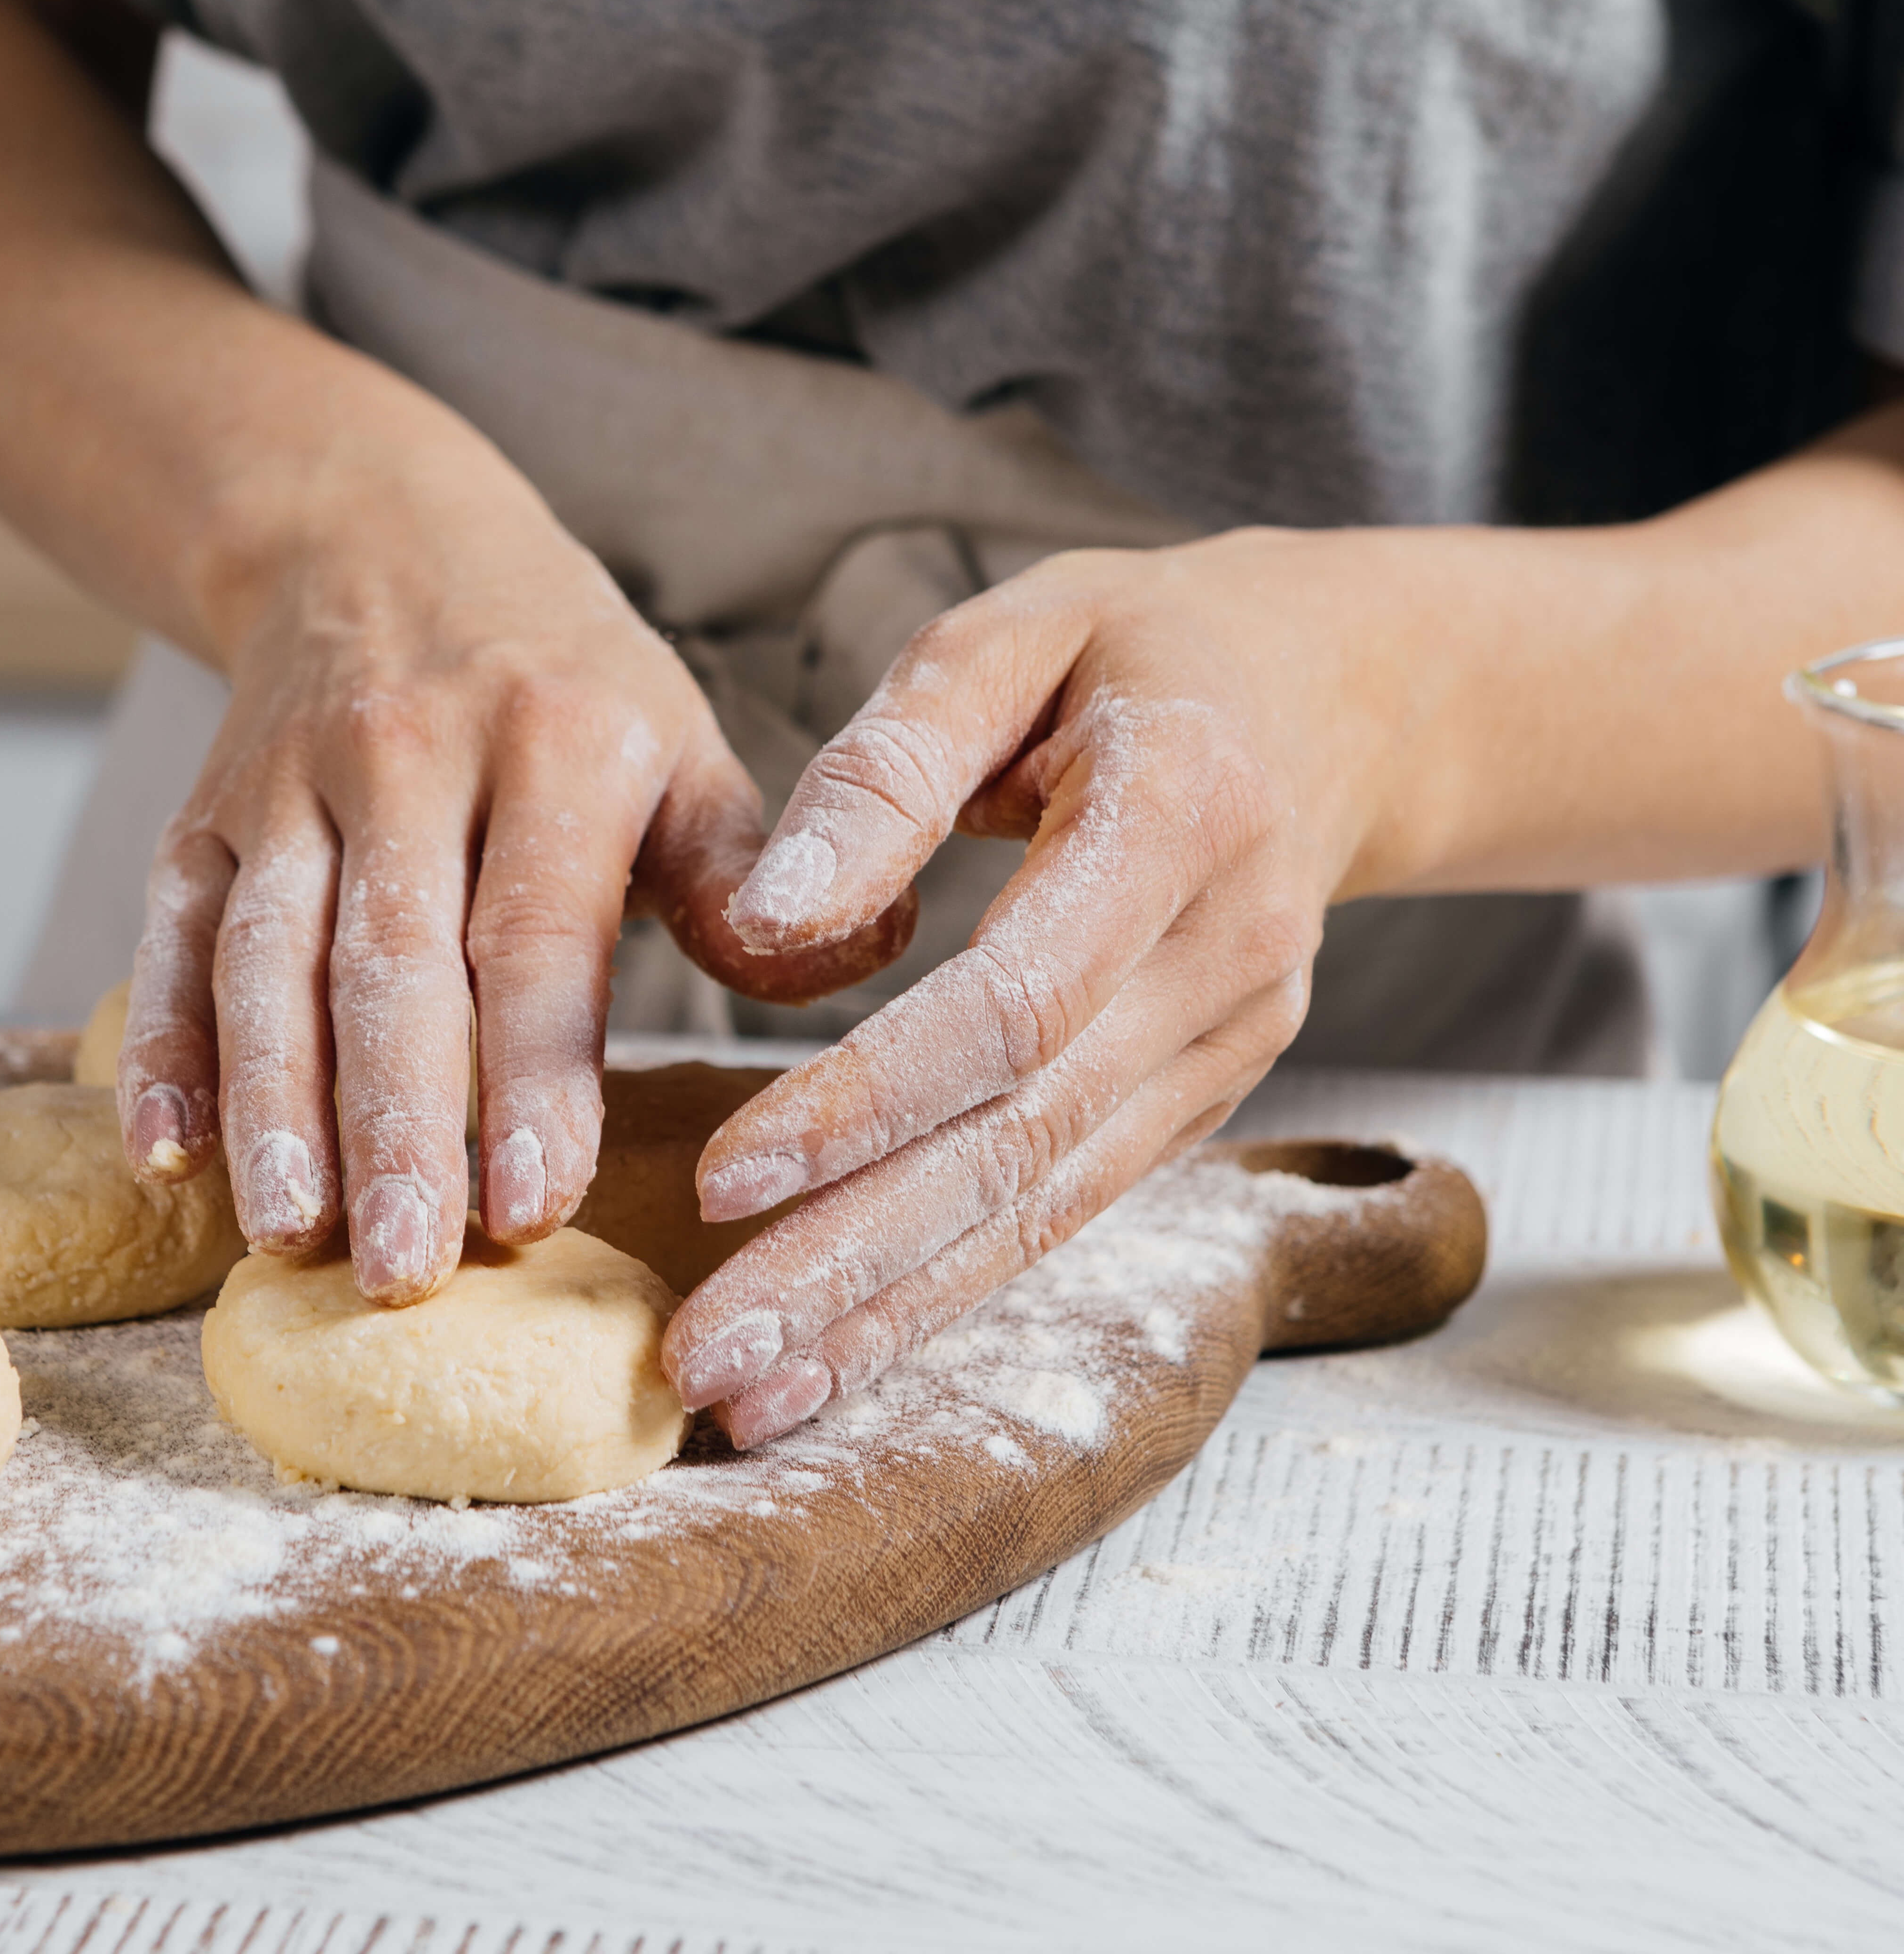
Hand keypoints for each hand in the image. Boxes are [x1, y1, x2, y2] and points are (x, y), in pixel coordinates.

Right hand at [116, 434, 912, 1301]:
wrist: (372, 534)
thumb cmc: (559, 679)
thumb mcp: (677, 738)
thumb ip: (750, 868)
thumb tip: (858, 956)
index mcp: (553, 740)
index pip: (537, 932)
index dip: (536, 1073)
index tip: (538, 1205)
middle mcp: (407, 756)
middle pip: (392, 964)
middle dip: (397, 1125)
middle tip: (405, 1270)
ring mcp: (286, 788)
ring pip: (269, 962)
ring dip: (273, 1105)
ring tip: (289, 1237)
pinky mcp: (201, 818)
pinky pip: (171, 939)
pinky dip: (162, 1049)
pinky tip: (163, 1159)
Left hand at [662, 526, 1499, 1444]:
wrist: (1327, 700)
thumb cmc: (1134, 650)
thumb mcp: (1007, 637)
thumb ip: (886, 763)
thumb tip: (772, 922)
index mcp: (1183, 818)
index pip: (1015, 1007)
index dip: (866, 1102)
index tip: (724, 1178)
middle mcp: (1225, 960)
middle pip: (1022, 1142)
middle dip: (854, 1259)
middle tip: (705, 1353)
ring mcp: (1226, 1049)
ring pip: (1043, 1208)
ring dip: (888, 1314)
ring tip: (744, 1396)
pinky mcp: (1196, 1102)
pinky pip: (1062, 1212)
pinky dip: (944, 1295)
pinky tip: (834, 1362)